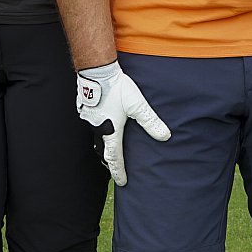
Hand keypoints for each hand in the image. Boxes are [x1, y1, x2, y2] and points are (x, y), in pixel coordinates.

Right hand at [75, 61, 169, 185]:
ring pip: (95, 138)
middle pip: (102, 151)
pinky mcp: (85, 108)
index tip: (122, 182)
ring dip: (103, 146)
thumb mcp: (138, 105)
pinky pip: (91, 125)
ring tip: (110, 148)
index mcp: (110, 131)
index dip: (118, 171)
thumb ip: (151, 122)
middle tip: (116, 168)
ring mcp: (89, 118)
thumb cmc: (117, 87)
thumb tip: (165, 137)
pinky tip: (103, 123)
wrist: (96, 70)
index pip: (114, 158)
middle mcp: (97, 128)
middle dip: (110, 161)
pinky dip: (98, 130)